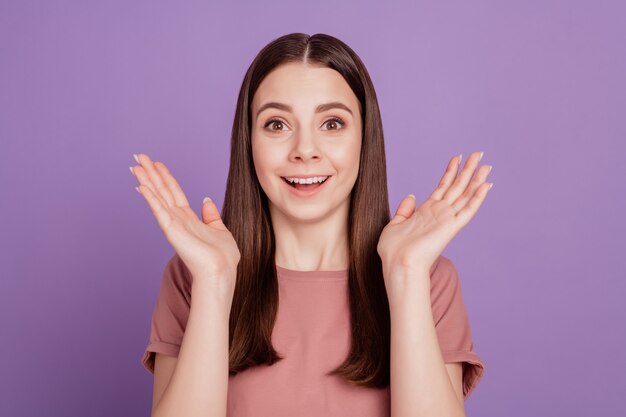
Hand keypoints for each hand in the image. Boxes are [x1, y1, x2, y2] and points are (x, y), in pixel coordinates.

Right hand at [130, 153, 240, 288]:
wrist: (221, 272)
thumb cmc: (223, 258)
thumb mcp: (221, 231)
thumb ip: (211, 216)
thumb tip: (207, 201)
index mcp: (189, 219)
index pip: (174, 192)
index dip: (165, 177)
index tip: (156, 163)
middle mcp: (178, 219)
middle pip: (162, 190)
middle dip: (151, 172)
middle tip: (139, 156)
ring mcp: (173, 224)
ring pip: (158, 196)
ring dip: (146, 179)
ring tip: (135, 164)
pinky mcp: (172, 229)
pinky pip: (159, 209)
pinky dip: (150, 196)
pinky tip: (141, 185)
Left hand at [377, 151, 492, 277]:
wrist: (398, 264)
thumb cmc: (393, 251)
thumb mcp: (395, 224)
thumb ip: (404, 210)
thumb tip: (411, 196)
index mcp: (427, 212)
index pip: (442, 187)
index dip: (450, 172)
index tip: (456, 157)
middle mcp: (439, 213)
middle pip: (457, 187)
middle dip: (467, 169)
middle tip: (478, 153)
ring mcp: (447, 219)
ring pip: (465, 194)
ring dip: (476, 179)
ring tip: (486, 164)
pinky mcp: (452, 227)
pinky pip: (468, 209)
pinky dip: (478, 197)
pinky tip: (487, 185)